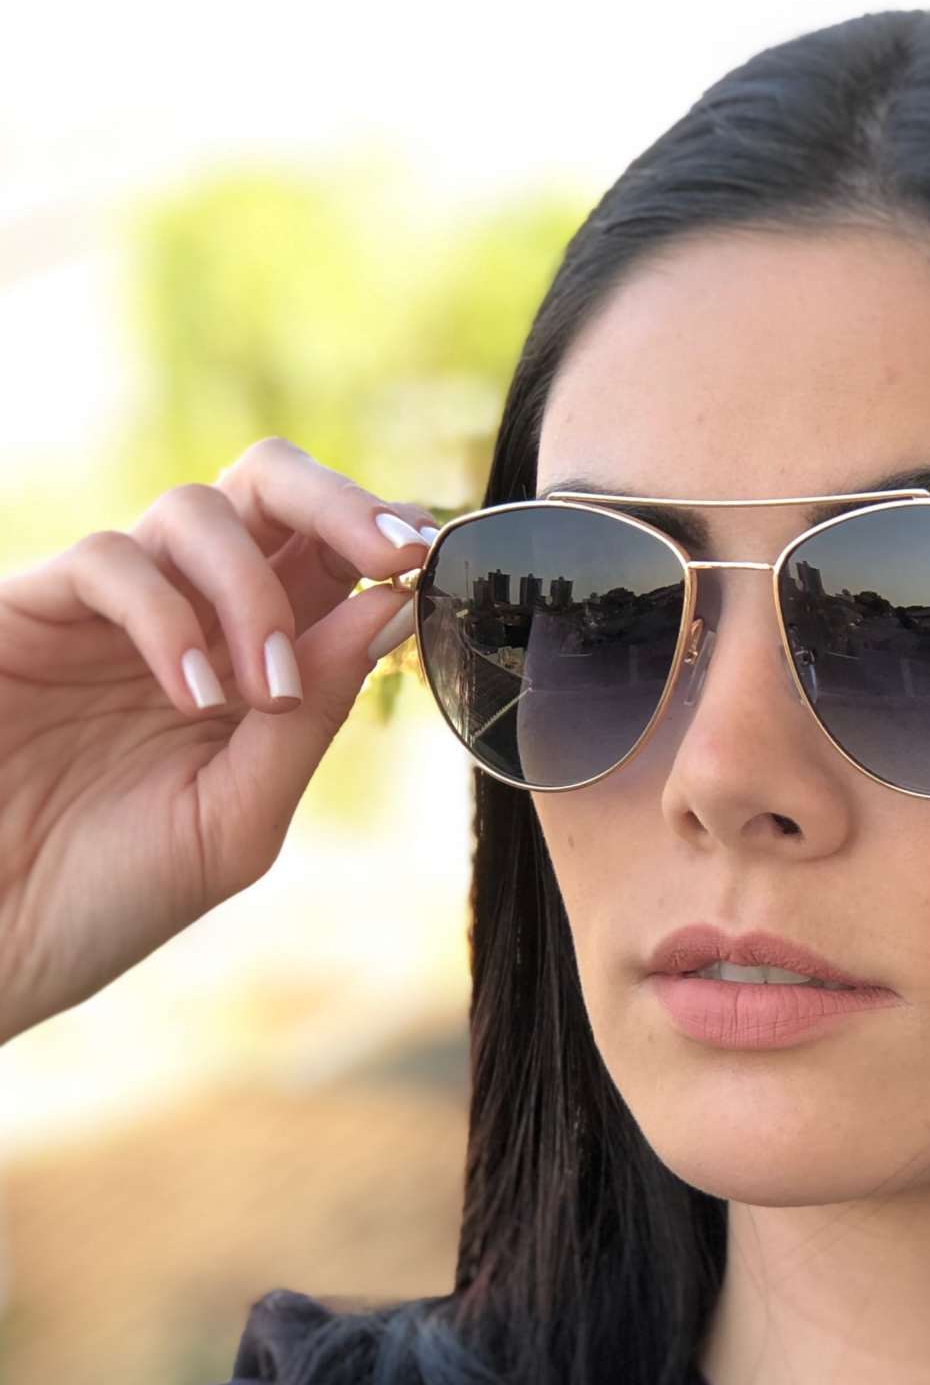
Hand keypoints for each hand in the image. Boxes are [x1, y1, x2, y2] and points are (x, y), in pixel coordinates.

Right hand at [0, 437, 438, 1043]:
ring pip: (196, 509)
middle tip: (395, 551)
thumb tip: (392, 607)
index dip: (384, 540)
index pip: (330, 558)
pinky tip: (195, 696)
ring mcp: (111, 612)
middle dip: (341, 502)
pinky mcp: (30, 612)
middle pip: (268, 490)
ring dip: (255, 591)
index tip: (433, 562)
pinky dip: (171, 616)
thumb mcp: (238, 814)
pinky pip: (111, 560)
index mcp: (256, 660)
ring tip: (261, 692)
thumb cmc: (108, 894)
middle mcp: (191, 618)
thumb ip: (311, 714)